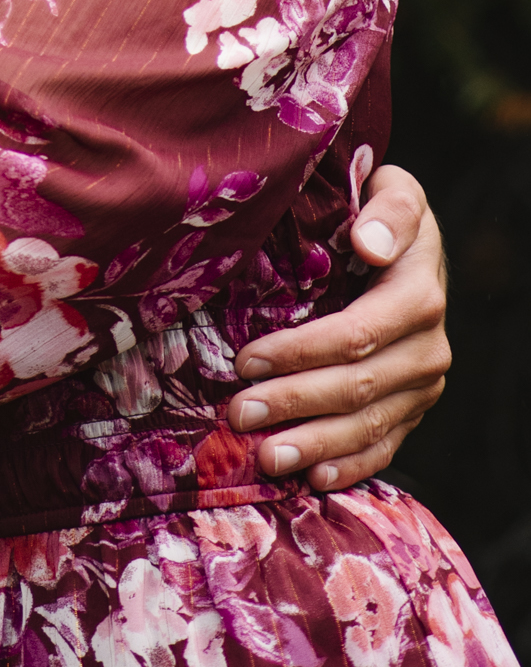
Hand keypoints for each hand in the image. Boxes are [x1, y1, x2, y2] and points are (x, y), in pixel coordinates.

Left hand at [225, 163, 449, 489]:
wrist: (406, 240)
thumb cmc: (380, 208)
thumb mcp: (392, 189)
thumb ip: (388, 210)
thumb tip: (371, 244)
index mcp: (419, 294)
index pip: (356, 334)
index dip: (300, 352)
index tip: (245, 360)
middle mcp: (428, 348)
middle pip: (356, 386)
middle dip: (293, 403)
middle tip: (238, 413)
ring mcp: (423, 386)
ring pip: (368, 425)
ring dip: (314, 444)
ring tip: (264, 457)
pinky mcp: (413, 409)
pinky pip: (385, 446)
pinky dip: (349, 464)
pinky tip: (313, 478)